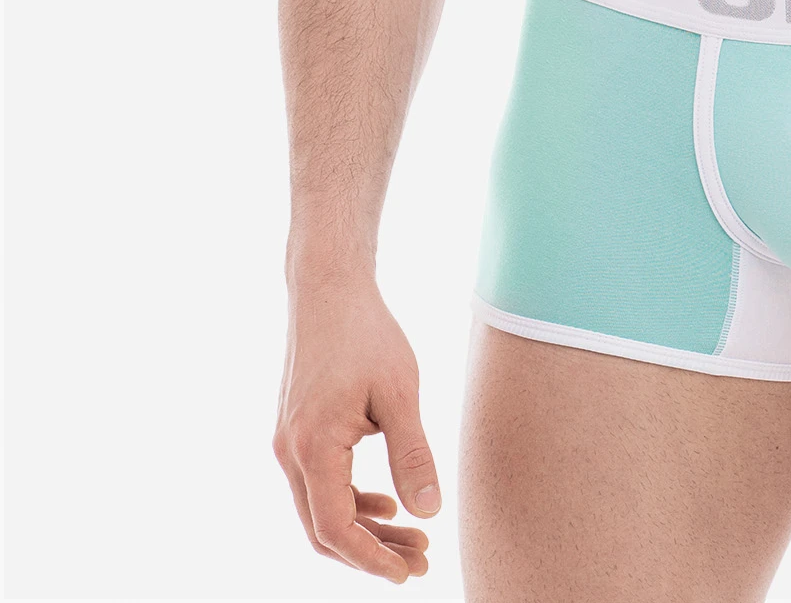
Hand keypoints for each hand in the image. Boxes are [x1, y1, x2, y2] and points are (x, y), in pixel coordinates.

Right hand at [274, 272, 438, 581]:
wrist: (329, 291)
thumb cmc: (367, 335)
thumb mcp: (401, 394)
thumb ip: (413, 454)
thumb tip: (428, 512)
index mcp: (313, 446)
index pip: (335, 527)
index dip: (370, 558)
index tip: (409, 571)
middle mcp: (291, 451)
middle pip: (324, 527)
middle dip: (372, 552)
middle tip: (423, 561)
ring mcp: (289, 442)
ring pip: (321, 508)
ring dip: (365, 529)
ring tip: (415, 539)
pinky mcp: (298, 431)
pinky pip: (320, 484)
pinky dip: (352, 502)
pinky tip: (387, 504)